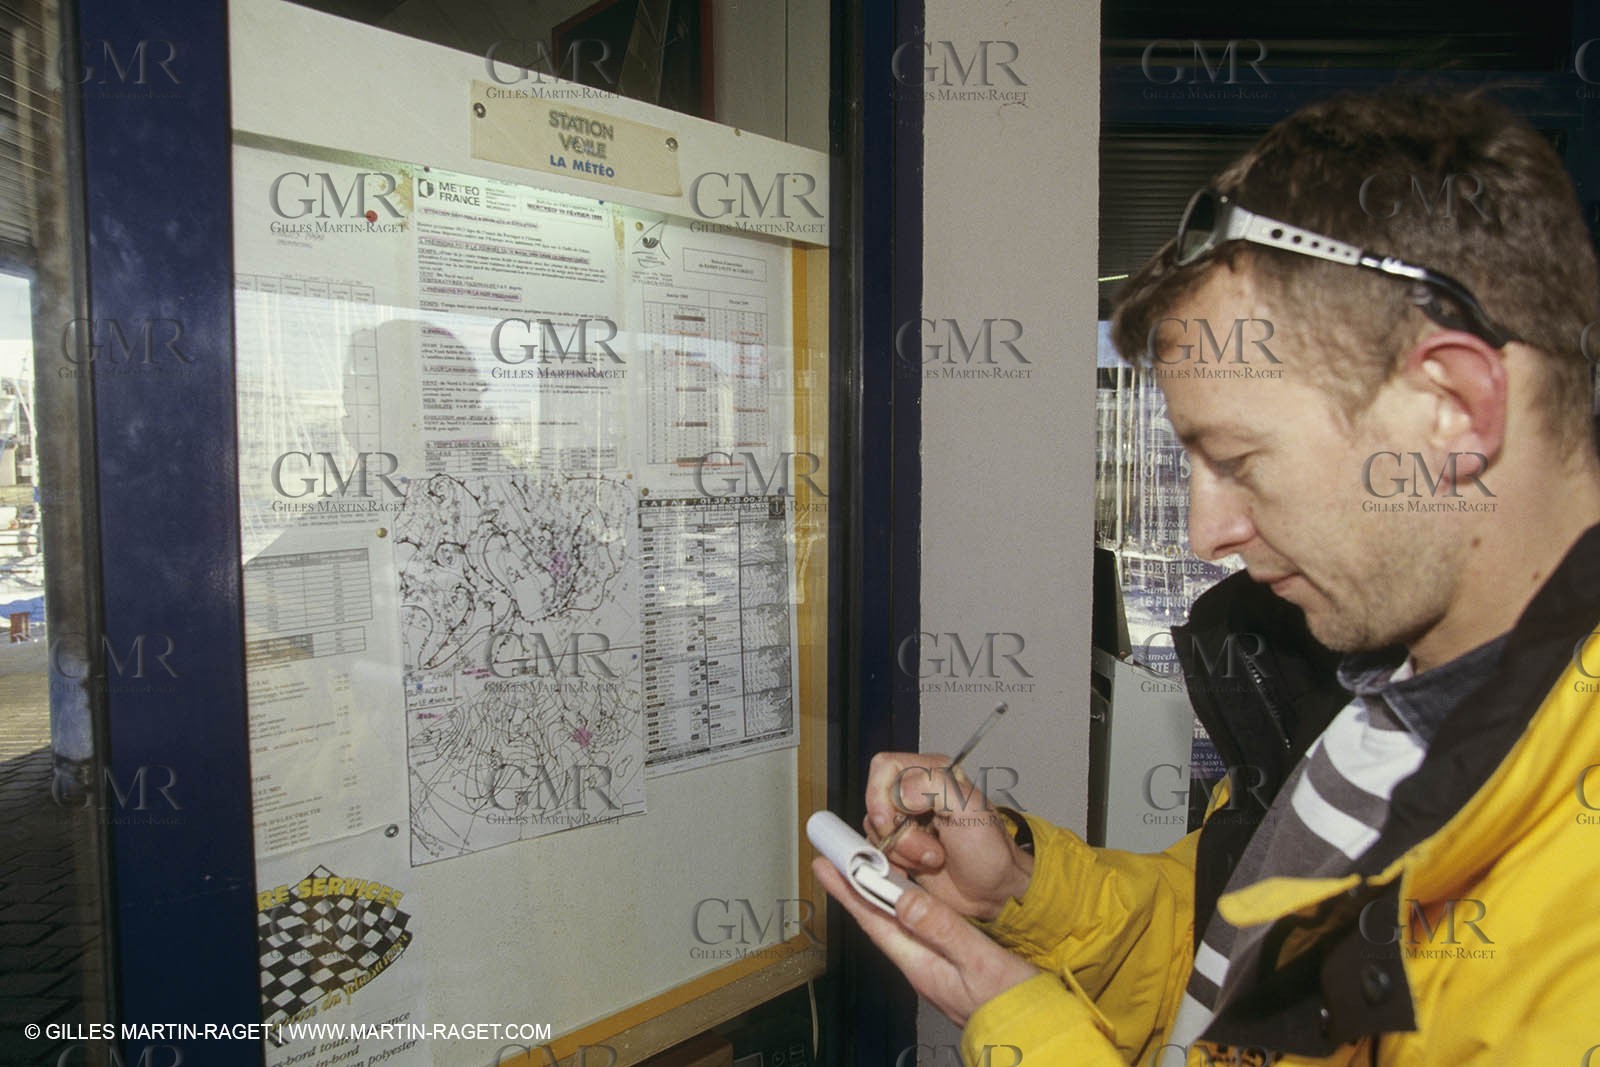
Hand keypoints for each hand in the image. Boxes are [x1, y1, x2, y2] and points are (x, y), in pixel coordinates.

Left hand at [813, 856, 1040, 1027]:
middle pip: (880, 922)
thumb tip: (905, 901)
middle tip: (834, 861)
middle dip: (855, 890)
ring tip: (861, 872)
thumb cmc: (1013, 1004)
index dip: (849, 892)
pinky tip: (907, 899)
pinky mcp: (952, 966)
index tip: (827, 866)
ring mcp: (936, 968)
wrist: (1038, 1034)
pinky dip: (905, 908)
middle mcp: (922, 967)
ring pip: (897, 925)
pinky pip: (918, 930)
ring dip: (878, 897)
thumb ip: (944, 930)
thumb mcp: (980, 961)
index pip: (875, 922)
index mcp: (922, 966)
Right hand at [864, 752, 1032, 920]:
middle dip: (899, 834)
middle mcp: (915, 794)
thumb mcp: (970, 808)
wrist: (993, 891)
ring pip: (874, 830)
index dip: (881, 794)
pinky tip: (919, 868)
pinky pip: (876, 851)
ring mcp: (905, 822)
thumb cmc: (990, 851)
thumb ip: (933, 785)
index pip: (884, 766)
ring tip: (933, 858)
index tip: (895, 820)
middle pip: (875, 802)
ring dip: (901, 852)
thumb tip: (899, 792)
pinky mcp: (900, 848)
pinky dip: (894, 864)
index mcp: (932, 773)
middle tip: (930, 848)